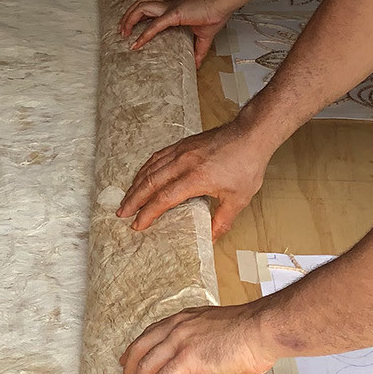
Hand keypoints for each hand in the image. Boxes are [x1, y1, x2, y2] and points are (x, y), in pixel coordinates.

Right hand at [117, 119, 269, 238]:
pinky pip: (157, 157)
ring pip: (150, 168)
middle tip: (121, 213)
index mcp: (196, 178)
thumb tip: (211, 239)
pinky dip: (145, 169)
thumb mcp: (238, 199)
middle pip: (150, 182)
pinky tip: (142, 176)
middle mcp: (184, 163)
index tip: (138, 225)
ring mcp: (181, 151)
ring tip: (126, 198)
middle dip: (133, 200)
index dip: (148, 213)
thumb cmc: (247, 165)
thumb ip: (222, 221)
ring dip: (136, 184)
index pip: (164, 198)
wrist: (251, 135)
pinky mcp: (183, 144)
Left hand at [120, 0, 225, 67]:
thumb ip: (198, 51)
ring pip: (141, 7)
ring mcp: (170, 9)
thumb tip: (197, 65)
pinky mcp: (174, 14)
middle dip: (127, 16)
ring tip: (123, 34)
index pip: (149, 9)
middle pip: (140, 4)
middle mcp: (168, 6)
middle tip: (121, 31)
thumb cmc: (215, 14)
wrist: (222, 3)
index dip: (138, 17)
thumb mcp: (204, 36)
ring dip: (129, 20)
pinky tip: (137, 44)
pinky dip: (144, 34)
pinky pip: (154, 24)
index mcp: (172, 9)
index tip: (131, 29)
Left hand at [121, 302, 267, 373]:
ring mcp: (179, 342)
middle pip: (140, 349)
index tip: (128, 363)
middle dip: (129, 372)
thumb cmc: (252, 338)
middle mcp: (177, 328)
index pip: (150, 334)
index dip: (136, 350)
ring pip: (145, 367)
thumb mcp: (229, 349)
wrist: (262, 331)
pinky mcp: (187, 359)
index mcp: (185, 321)